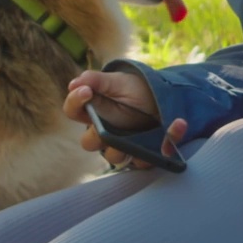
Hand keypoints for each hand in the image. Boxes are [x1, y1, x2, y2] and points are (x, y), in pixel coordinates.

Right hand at [64, 71, 186, 168]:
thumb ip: (97, 80)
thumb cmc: (136, 89)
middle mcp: (104, 130)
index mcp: (94, 110)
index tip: (86, 91)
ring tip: (133, 139)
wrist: (163, 97)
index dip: (75, 102)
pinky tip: (169, 134)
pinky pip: (142, 161)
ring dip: (120, 149)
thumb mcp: (118, 81)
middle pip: (89, 142)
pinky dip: (156, 152)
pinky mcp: (141, 153)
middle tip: (105, 128)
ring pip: (113, 156)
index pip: (74, 110)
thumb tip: (75, 83)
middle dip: (96, 135)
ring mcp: (122, 144)